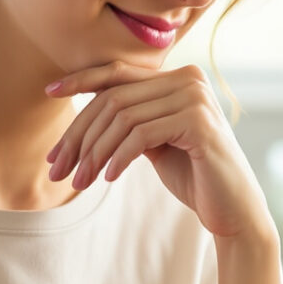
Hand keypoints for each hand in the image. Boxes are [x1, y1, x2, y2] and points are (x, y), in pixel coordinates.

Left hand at [46, 63, 273, 242]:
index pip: (118, 72)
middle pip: (114, 98)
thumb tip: (84, 115)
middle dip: (79, 135)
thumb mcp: (155, 142)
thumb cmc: (194, 177)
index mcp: (178, 77)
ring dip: (94, 153)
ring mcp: (196, 98)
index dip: (80, 80)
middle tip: (56, 168)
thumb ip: (130, 121)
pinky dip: (118, 158)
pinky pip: (140, 136)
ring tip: (79, 181)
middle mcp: (189, 78)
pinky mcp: (198, 122)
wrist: (233, 211)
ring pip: (122, 117)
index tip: (49, 93)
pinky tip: (109, 178)